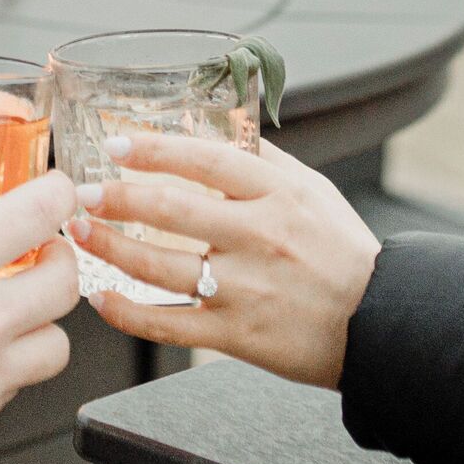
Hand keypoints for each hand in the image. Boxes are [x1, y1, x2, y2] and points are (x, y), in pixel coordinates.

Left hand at [73, 133, 380, 387]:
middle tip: (83, 191)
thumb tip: (221, 128)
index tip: (118, 145)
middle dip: (117, 199)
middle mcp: (259, 239)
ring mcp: (245, 290)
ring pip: (160, 268)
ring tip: (80, 233)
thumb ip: (266, 161)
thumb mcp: (315, 192)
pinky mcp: (236, 336)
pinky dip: (127, 313)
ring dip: (110, 248)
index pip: (206, 162)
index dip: (156, 150)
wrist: (383, 325)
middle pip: (172, 212)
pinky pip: (168, 324)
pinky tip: (101, 298)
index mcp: (278, 197)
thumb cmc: (346, 256)